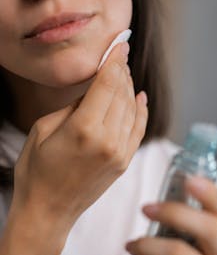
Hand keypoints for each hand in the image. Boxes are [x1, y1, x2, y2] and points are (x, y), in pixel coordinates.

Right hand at [9, 42, 148, 239]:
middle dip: (122, 70)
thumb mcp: (44, 130)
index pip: (107, 83)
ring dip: (129, 88)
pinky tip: (139, 97)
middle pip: (122, 93)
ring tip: (124, 73)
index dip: (115, 60)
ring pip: (132, 109)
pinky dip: (141, 112)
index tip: (120, 43)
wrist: (48, 211)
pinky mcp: (123, 163)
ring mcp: (119, 153)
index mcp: (84, 128)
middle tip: (121, 54)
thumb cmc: (36, 171)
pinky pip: (138, 130)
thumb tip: (92, 92)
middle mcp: (108, 140)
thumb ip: (72, 108)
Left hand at [125, 176, 216, 254]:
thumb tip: (173, 180)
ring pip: (178, 252)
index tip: (189, 180)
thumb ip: (183, 214)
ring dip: (145, 244)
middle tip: (145, 208)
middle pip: (208, 228)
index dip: (211, 194)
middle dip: (173, 212)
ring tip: (131, 245)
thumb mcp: (183, 236)